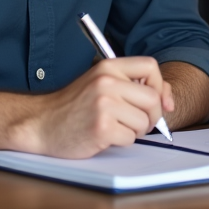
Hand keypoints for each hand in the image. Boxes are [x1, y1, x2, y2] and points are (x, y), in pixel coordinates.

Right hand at [6, 57, 174, 158]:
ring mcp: (104, 104)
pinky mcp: (101, 127)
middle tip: (135, 122)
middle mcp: (107, 82)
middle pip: (152, 99)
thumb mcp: (102, 85)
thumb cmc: (74, 107)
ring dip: (133, 131)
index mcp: (108, 67)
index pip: (150, 66)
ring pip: (143, 122)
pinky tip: (103, 136)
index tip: (159, 101)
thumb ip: (132, 86)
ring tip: (113, 127)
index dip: (160, 86)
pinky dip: (120, 142)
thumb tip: (167, 100)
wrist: (41, 124)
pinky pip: (130, 138)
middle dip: (151, 116)